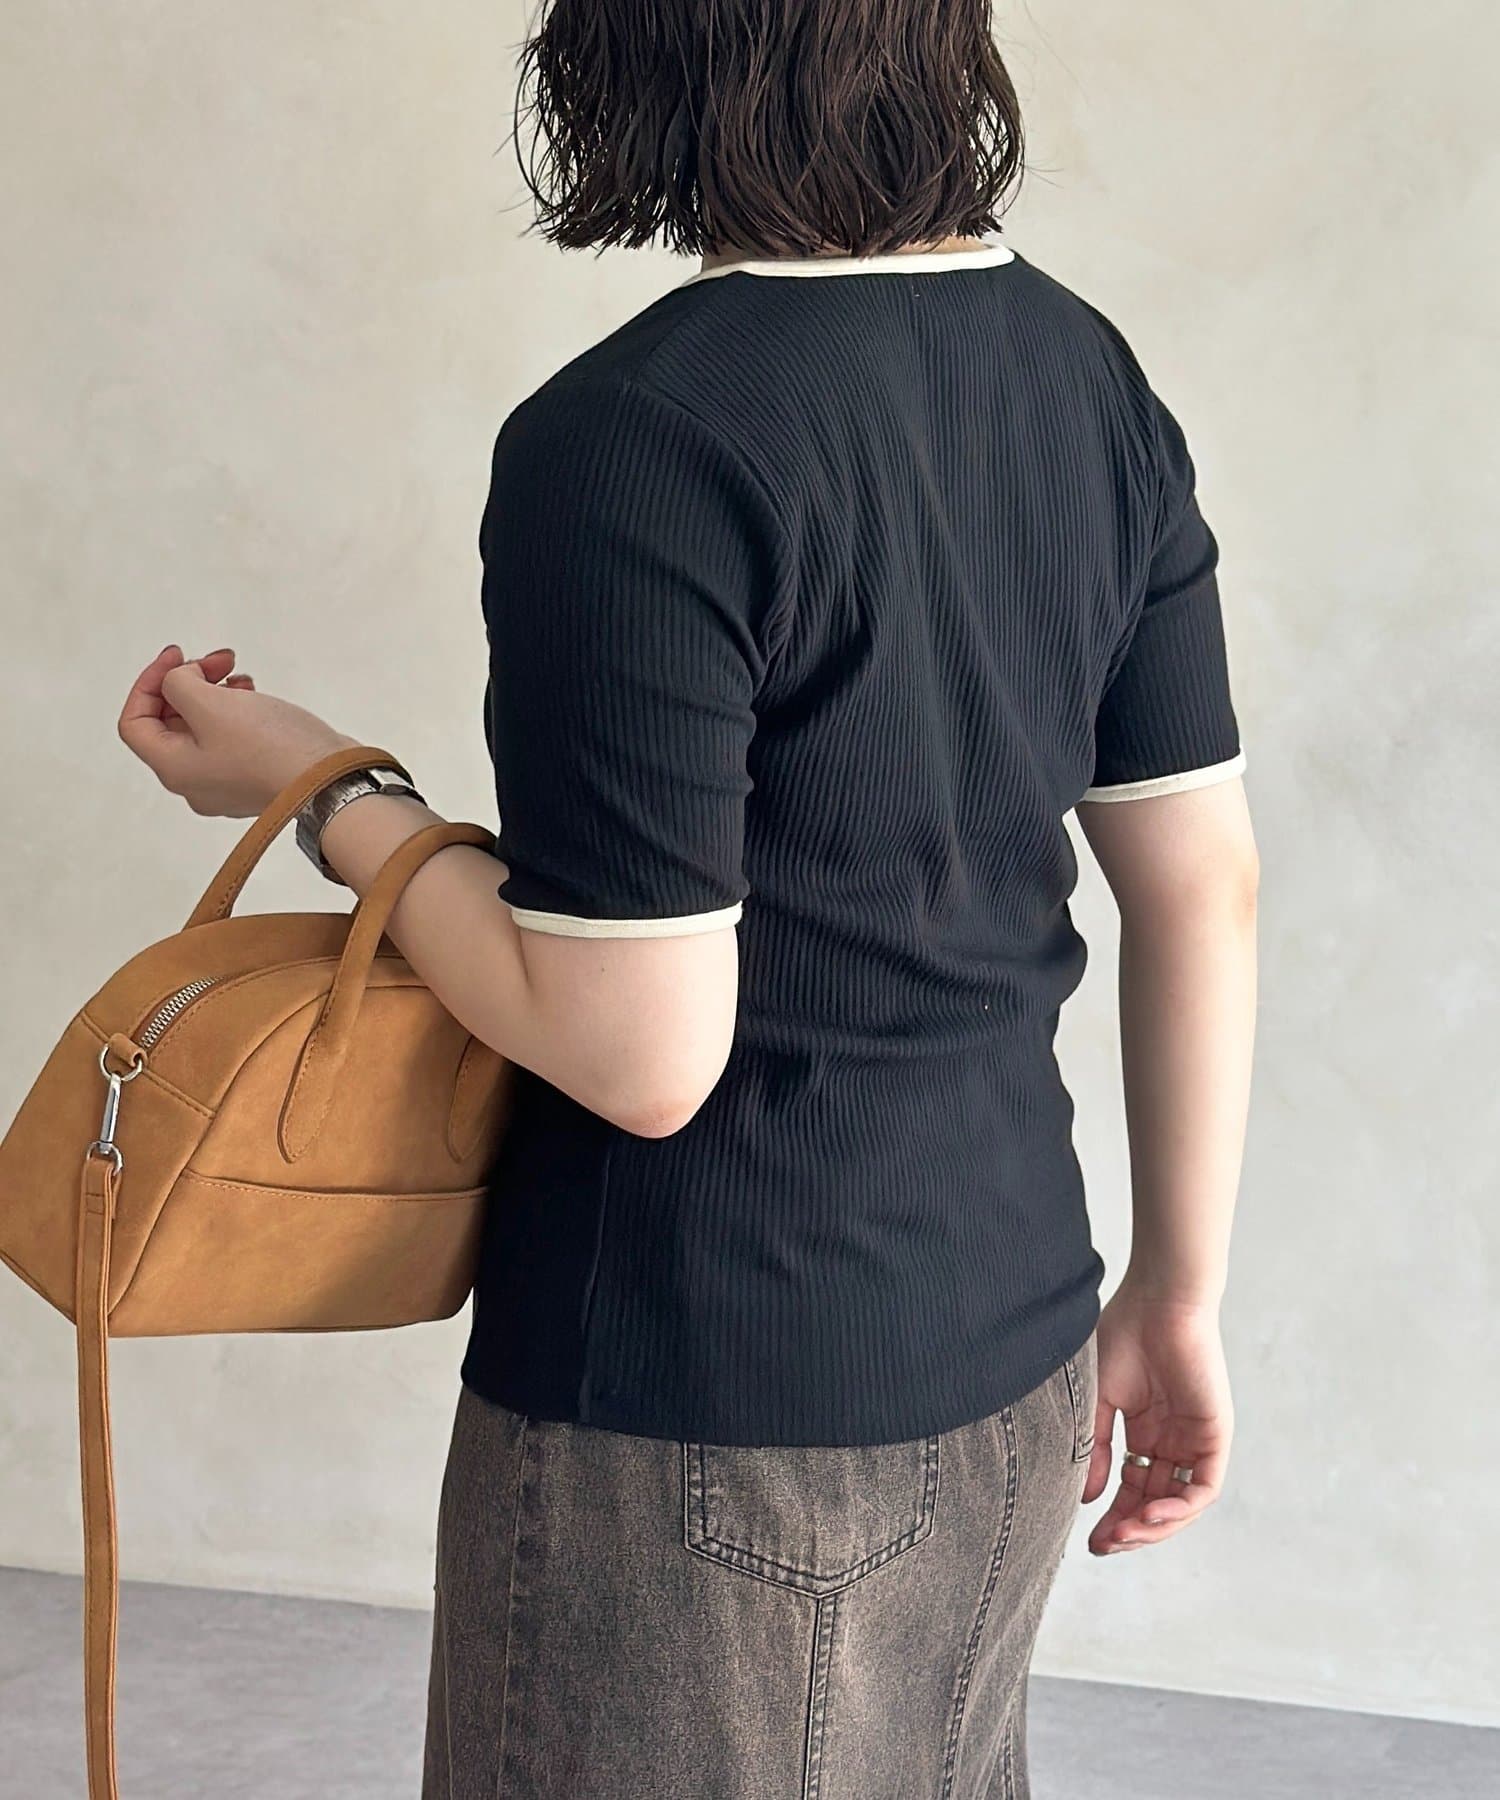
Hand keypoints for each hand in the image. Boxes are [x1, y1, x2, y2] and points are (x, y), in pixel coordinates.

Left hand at [117, 644, 358, 817]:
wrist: (330, 780)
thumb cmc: (271, 749)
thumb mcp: (210, 703)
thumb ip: (178, 683)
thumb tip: (181, 680)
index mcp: (174, 768)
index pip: (135, 722)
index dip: (149, 683)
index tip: (177, 657)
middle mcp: (194, 782)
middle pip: (170, 723)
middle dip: (189, 682)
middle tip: (218, 658)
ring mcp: (226, 783)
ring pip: (203, 728)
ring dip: (214, 693)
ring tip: (240, 675)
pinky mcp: (255, 777)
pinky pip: (231, 739)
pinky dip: (236, 711)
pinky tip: (255, 696)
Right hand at [1084, 1279, 1231, 1555]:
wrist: (1158, 1302)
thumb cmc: (1123, 1336)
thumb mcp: (1097, 1401)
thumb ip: (1093, 1449)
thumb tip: (1086, 1498)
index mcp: (1144, 1432)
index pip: (1131, 1489)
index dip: (1113, 1516)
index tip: (1089, 1539)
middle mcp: (1171, 1442)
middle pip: (1156, 1504)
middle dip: (1130, 1530)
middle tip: (1104, 1546)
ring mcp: (1194, 1441)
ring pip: (1180, 1504)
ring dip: (1152, 1526)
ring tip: (1123, 1535)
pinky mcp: (1214, 1436)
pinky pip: (1202, 1488)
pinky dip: (1178, 1508)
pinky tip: (1148, 1513)